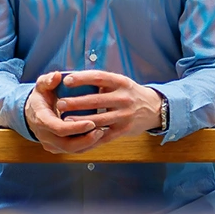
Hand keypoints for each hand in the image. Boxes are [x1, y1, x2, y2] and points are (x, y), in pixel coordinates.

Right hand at [23, 71, 103, 153]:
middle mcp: (44, 135)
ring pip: (72, 150)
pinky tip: (98, 137)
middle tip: (101, 130)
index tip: (91, 122)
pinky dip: (86, 145)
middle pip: (67, 145)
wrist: (31, 113)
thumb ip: (48, 80)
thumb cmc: (40, 98)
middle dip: (86, 140)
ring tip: (103, 133)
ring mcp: (50, 144)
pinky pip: (74, 151)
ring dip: (88, 144)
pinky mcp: (57, 149)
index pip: (58, 128)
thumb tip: (57, 76)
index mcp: (40, 119)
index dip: (76, 128)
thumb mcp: (41, 86)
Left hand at [49, 70, 164, 140]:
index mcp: (120, 82)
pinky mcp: (124, 130)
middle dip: (76, 103)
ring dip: (80, 120)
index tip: (67, 81)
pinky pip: (105, 135)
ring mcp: (125, 115)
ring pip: (99, 119)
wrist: (154, 109)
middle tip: (60, 104)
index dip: (82, 79)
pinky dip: (91, 136)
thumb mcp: (119, 82)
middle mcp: (124, 98)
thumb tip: (72, 77)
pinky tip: (78, 135)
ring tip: (65, 120)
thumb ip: (100, 81)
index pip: (99, 78)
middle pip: (96, 100)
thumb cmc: (128, 93)